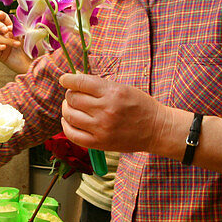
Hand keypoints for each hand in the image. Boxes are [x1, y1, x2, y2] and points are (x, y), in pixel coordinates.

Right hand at [0, 11, 32, 74]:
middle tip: (6, 30)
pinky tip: (4, 47)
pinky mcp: (1, 54)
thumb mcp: (33, 36)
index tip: (0, 15)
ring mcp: (3, 44)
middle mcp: (6, 35)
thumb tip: (22, 21)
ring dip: (8, 40)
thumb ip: (27, 28)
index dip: (1, 15)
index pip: (4, 19)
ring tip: (18, 45)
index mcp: (13, 29)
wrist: (34, 65)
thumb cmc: (35, 51)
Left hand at [58, 73, 177, 154]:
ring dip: (67, 109)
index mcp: (112, 92)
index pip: (79, 82)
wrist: (157, 129)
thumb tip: (74, 78)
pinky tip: (69, 121)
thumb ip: (98, 85)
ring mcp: (101, 128)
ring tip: (72, 107)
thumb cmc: (140, 106)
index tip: (64, 79)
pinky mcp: (100, 143)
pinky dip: (66, 126)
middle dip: (70, 94)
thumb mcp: (122, 88)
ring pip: (69, 115)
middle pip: (72, 98)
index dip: (67, 79)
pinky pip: (72, 134)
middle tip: (74, 95)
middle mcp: (105, 109)